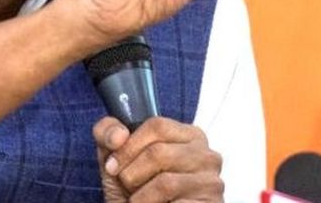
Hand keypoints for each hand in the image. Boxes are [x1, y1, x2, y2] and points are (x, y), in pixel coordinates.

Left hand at [95, 116, 223, 202]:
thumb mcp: (117, 159)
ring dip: (141, 196)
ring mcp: (212, 182)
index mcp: (187, 135)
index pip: (157, 125)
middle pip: (158, 152)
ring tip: (139, 200)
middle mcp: (206, 155)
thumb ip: (108, 134)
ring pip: (165, 181)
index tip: (112, 165)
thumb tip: (118, 134)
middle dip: (131, 174)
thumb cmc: (136, 191)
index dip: (128, 145)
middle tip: (126, 187)